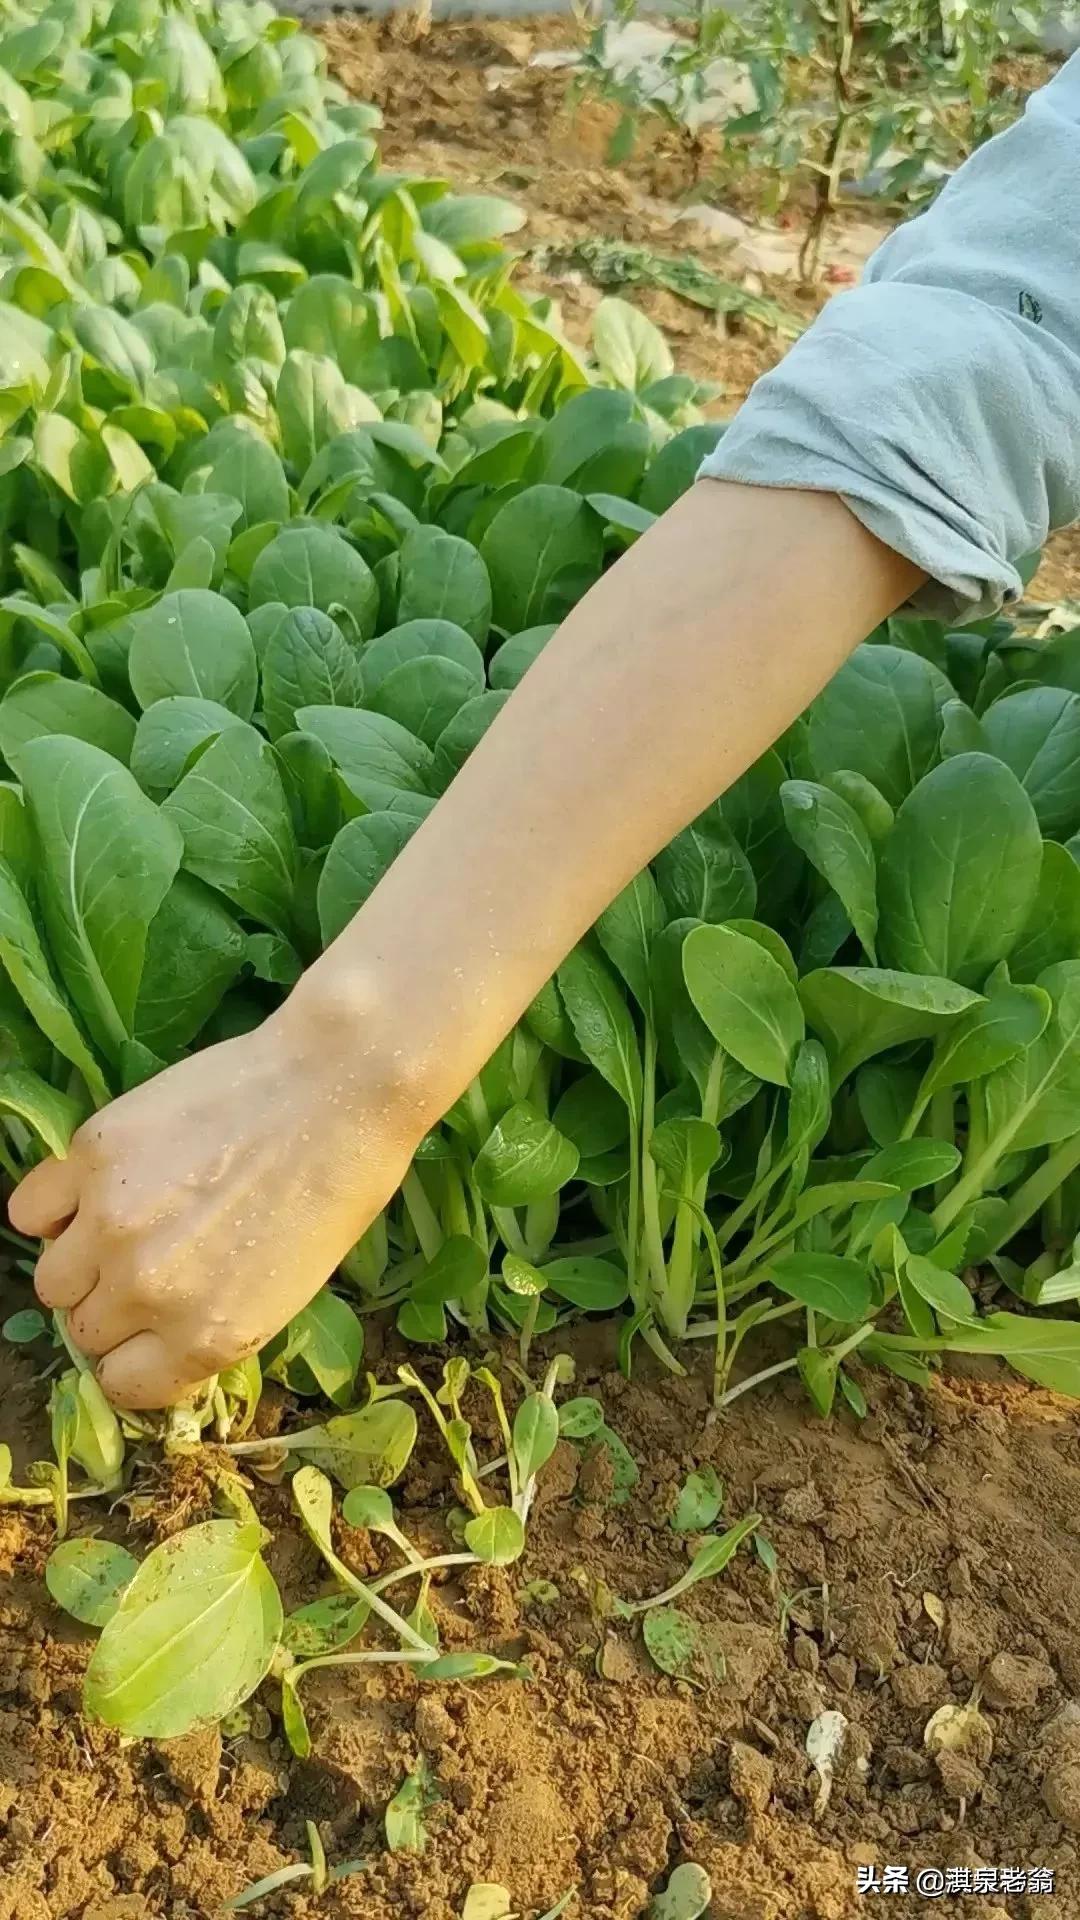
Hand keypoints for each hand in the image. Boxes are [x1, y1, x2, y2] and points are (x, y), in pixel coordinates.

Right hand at [8, 989, 421, 1408]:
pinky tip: (91, 1189)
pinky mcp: (91, 1156)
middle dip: (114, 1306)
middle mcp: (148, 1292)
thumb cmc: (337, 1186)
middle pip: (86, 1330)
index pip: (123, 1384)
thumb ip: (210, 1324)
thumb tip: (156, 1337)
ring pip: (52, 1279)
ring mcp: (112, 1223)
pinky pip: (29, 1209)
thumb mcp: (287, 1290)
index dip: (136, 1356)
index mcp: (206, 1337)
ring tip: (124, 1223)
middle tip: (152, 1261)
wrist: (334, 1085)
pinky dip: (52, 1206)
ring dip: (80, 1261)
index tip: (149, 1330)